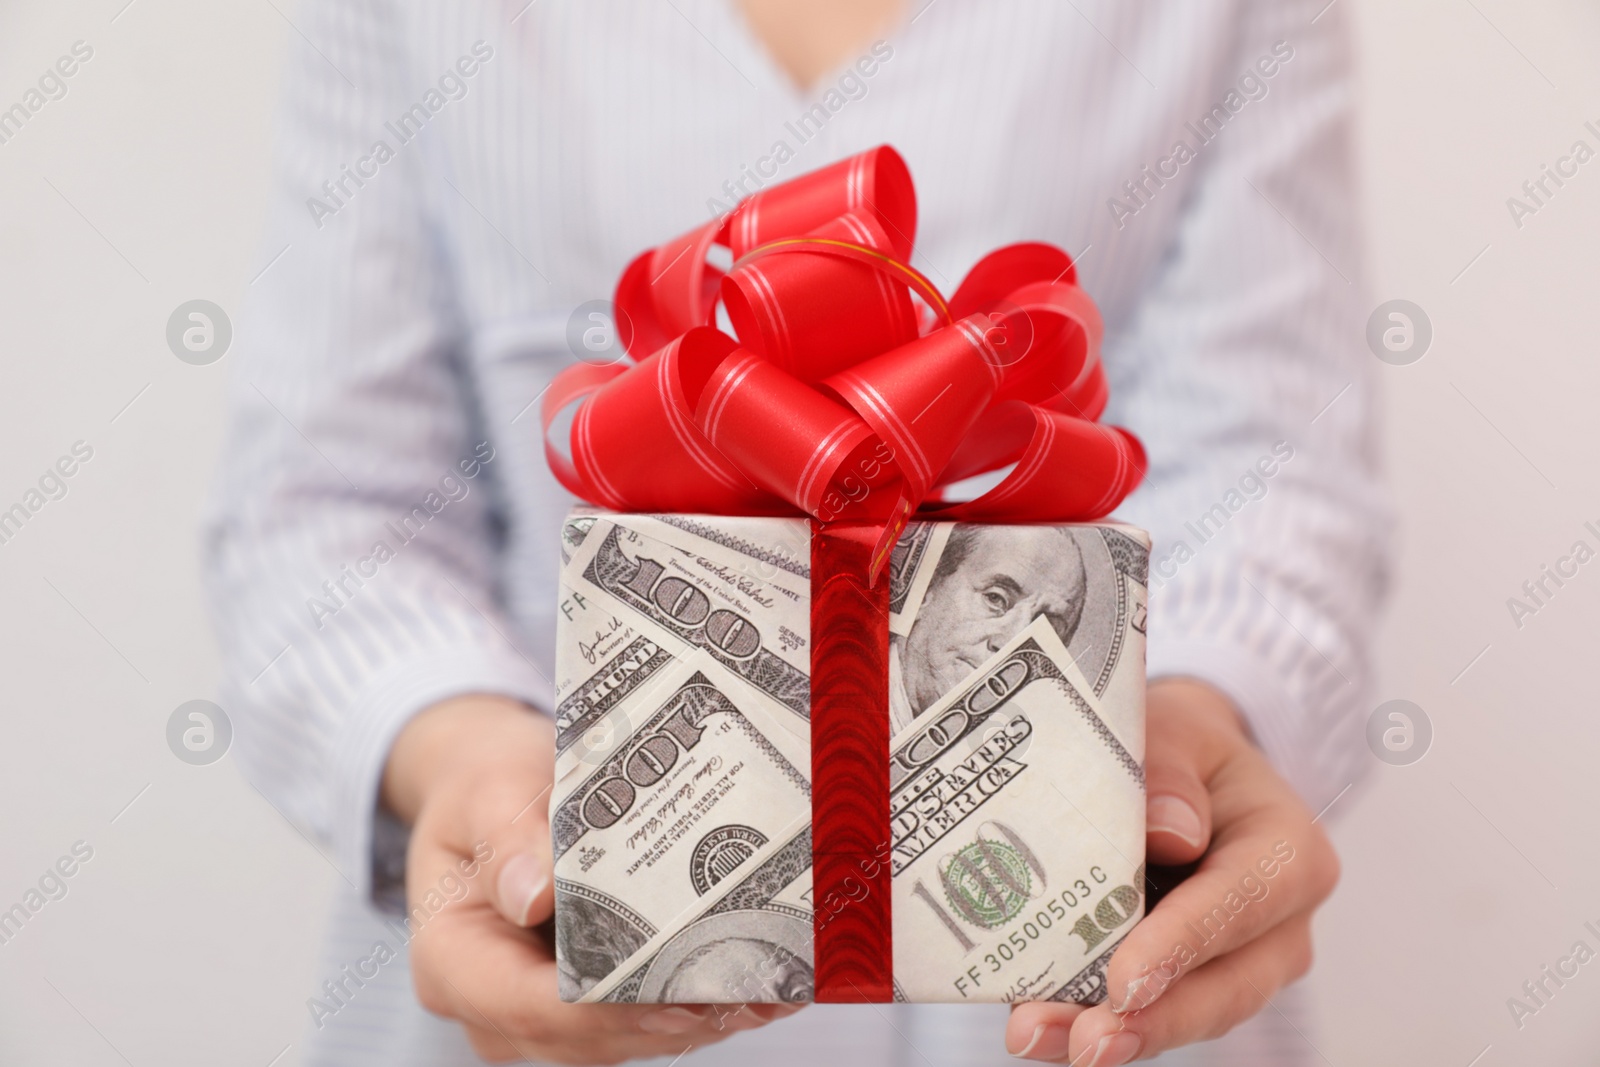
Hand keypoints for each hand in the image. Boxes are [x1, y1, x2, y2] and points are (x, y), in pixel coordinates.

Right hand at [382, 695, 801, 1064]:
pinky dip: (698, 1000)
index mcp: (452, 961)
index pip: (531, 1006)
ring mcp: (539, 1013)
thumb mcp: (488, 790)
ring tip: (769, 983)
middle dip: (671, 1017)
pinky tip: (760, 979)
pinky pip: (641, 1017)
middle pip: (588, 1034)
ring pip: (624, 1036)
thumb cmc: (485, 785)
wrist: (490, 788)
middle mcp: (492, 1005)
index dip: (607, 1007)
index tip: (676, 992)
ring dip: (697, 1016)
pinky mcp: (584, 1004)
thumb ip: (508, 838)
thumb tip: (534, 894)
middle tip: (749, 986)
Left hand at [1005, 679, 1339, 1064]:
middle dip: (1152, 1019)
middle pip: (1225, 985)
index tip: (1126, 981)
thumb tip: (1170, 833)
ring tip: (1038, 1036)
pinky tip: (1041, 1027)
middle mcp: (1279, 921)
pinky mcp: (1190, 981)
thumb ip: (1170, 768)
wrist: (1185, 766)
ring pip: (1186, 1012)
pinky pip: (1150, 1010)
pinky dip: (1093, 1019)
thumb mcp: (1175, 729)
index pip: (1243, 902)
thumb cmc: (1181, 746)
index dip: (1184, 945)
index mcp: (1289, 850)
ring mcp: (1238, 961)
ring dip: (1114, 1031)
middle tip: (1086, 1042)